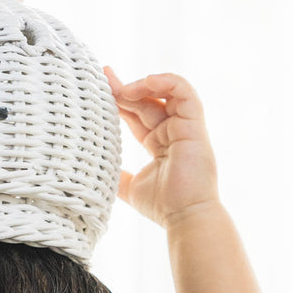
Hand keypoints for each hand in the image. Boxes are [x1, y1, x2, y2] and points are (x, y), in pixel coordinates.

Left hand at [104, 68, 218, 228]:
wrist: (185, 216)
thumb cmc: (163, 206)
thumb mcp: (131, 188)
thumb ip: (119, 177)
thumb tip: (97, 173)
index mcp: (160, 143)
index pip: (138, 113)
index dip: (120, 99)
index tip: (99, 86)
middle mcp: (173, 131)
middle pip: (147, 99)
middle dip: (123, 86)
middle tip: (103, 76)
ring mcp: (185, 127)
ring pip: (168, 91)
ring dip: (143, 84)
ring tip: (122, 88)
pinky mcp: (194, 125)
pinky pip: (185, 92)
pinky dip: (166, 81)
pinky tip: (145, 82)